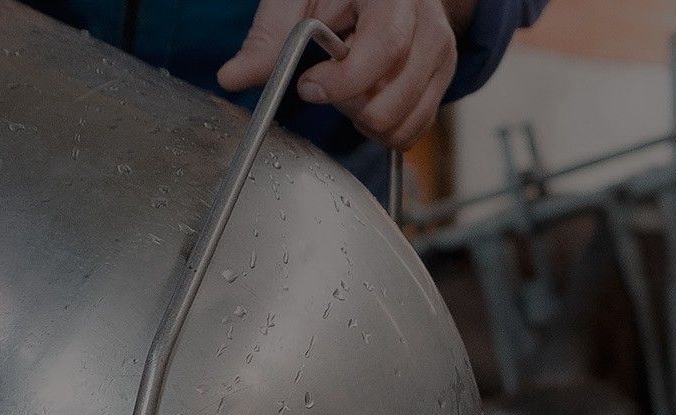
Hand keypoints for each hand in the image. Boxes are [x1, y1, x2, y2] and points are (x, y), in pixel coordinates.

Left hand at [218, 0, 464, 150]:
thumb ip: (269, 37)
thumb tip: (232, 78)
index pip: (384, 48)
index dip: (344, 81)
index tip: (309, 87)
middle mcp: (427, 22)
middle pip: (397, 95)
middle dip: (351, 107)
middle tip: (325, 88)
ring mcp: (441, 52)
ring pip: (409, 119)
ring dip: (369, 123)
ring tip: (348, 95)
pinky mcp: (443, 77)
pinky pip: (418, 127)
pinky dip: (388, 131)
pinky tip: (367, 105)